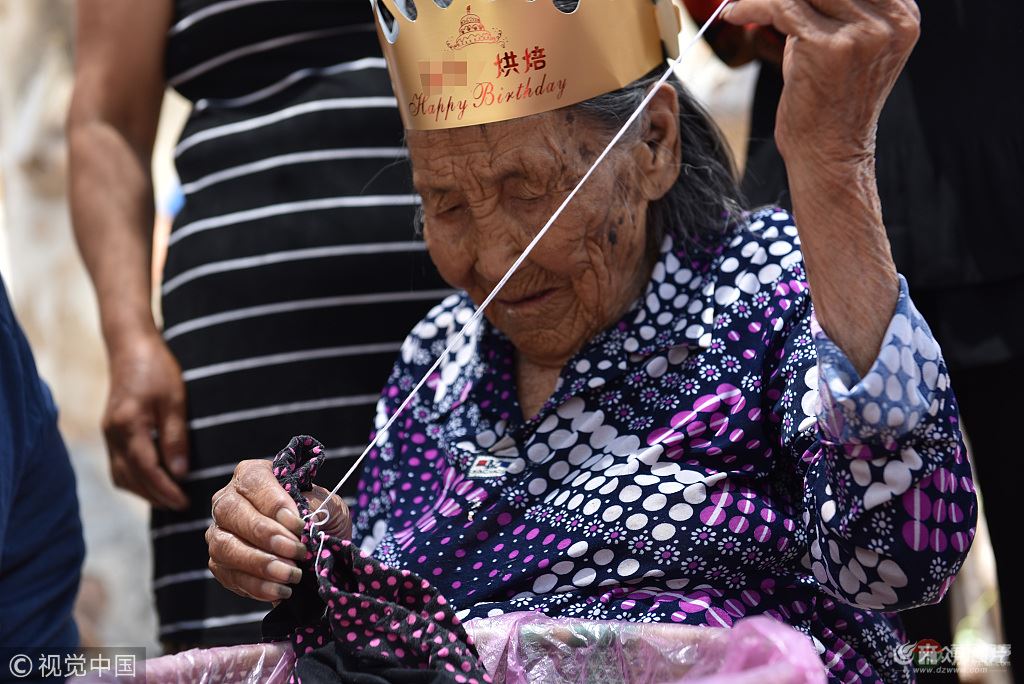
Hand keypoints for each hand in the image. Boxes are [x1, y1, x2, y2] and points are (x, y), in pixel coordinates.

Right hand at [104, 331, 189, 508]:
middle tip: (181, 506)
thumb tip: (180, 473)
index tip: (184, 502)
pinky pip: (118, 465)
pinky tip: (153, 481)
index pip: (145, 469)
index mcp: (128, 426)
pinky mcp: (110, 432)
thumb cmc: (157, 369)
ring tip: (169, 498)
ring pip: (121, 475)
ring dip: (143, 491)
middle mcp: (112, 434)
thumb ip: (175, 438)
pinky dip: (135, 479)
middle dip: (155, 496)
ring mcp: (108, 434)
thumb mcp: (174, 400)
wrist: (131, 346)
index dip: (165, 490)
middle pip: (130, 478)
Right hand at [206, 459, 350, 601]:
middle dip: (266, 535)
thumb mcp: (328, 505)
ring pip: (224, 547)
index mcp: (252, 475)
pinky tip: (281, 590)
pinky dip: (257, 586)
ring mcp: (219, 532)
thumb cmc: (320, 518)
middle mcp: (228, 500)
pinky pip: (229, 575)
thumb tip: (301, 517)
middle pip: (231, 512)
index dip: (274, 504)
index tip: (299, 525)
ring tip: (292, 574)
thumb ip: (315, 505)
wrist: (317, 547)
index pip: (254, 482)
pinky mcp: (220, 563)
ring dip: (260, 564)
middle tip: (297, 552)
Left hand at [722, 0, 919, 158]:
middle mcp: (890, 20)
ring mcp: (863, 33)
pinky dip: (752, 6)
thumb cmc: (829, 99)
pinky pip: (781, 7)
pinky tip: (736, 13)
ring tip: (745, 2)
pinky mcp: (829, 47)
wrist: (829, 152)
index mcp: (902, 14)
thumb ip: (832, 5)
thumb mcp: (845, 43)